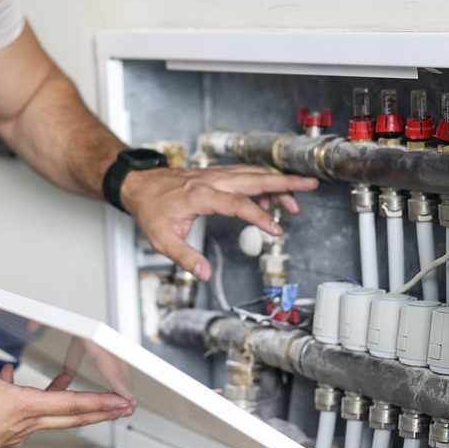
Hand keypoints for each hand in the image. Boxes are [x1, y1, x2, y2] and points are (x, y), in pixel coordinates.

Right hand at [0, 303, 133, 447]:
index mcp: (23, 408)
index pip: (71, 405)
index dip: (100, 402)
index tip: (122, 402)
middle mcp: (25, 424)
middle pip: (73, 417)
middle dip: (102, 411)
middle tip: (125, 408)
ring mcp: (16, 432)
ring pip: (50, 415)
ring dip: (63, 400)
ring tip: (68, 380)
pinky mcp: (5, 436)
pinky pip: (28, 416)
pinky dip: (30, 399)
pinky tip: (10, 378)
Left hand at [119, 164, 318, 280]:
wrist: (138, 185)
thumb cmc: (150, 210)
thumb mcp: (161, 240)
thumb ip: (185, 257)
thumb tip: (204, 274)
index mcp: (200, 196)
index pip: (238, 204)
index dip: (260, 217)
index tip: (277, 230)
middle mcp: (211, 180)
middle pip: (254, 178)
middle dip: (284, 182)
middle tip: (310, 185)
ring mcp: (215, 174)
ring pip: (253, 173)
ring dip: (277, 183)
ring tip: (296, 201)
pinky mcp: (216, 174)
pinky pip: (245, 174)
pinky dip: (262, 182)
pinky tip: (268, 198)